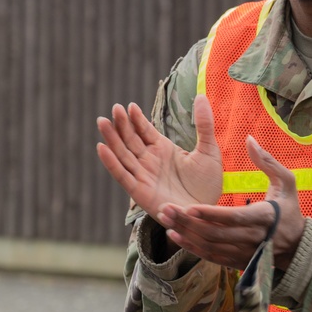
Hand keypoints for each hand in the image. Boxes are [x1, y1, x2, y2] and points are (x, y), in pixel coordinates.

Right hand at [96, 94, 222, 217]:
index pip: (144, 130)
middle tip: (114, 108)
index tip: (130, 105)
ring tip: (102, 122)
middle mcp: (149, 161)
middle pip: (130, 139)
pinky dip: (111, 162)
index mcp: (163, 149)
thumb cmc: (208, 185)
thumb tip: (200, 96)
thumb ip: (204, 125)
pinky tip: (101, 148)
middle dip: (121, 124)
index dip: (136, 119)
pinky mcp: (140, 192)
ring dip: (112, 139)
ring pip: (123, 154)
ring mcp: (143, 175)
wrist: (206, 214)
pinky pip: (122, 175)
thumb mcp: (209, 151)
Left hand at [156, 135, 304, 271]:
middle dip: (188, 222)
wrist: (297, 246)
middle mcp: (253, 238)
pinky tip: (175, 235)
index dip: (211, 214)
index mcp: (265, 217)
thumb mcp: (287, 182)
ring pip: (209, 247)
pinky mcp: (237, 262)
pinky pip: (211, 257)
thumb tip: (249, 138)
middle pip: (215, 234)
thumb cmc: (290, 209)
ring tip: (165, 219)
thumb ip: (268, 161)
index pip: (234, 217)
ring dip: (185, 234)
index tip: (190, 206)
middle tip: (166, 209)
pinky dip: (192, 248)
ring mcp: (244, 253)